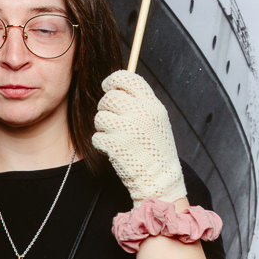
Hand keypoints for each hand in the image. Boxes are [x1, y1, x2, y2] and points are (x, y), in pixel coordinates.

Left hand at [91, 69, 186, 202]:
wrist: (161, 180)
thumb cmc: (155, 150)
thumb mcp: (156, 121)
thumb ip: (140, 103)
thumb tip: (116, 87)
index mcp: (153, 105)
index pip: (128, 78)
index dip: (113, 80)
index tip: (108, 87)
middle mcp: (143, 114)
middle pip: (110, 97)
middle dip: (105, 108)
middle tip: (111, 121)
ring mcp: (130, 129)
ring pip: (100, 117)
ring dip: (102, 128)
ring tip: (115, 137)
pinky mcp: (118, 145)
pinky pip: (97, 136)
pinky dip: (101, 144)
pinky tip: (113, 150)